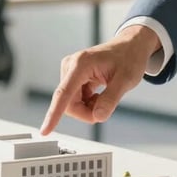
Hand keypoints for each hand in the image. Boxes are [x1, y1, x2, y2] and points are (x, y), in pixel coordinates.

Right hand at [39, 25, 161, 134]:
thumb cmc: (129, 58)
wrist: (131, 46)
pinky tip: (99, 95)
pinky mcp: (74, 77)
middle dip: (86, 112)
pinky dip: (88, 103)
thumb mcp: (126, 80)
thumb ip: (110, 99)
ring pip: (71, 103)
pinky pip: (75, 99)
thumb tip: (97, 117)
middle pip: (68, 103)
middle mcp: (71, 66)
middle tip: (105, 108)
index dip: (53, 114)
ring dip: (88, 107)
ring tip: (104, 96)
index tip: (45, 130)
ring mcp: (71, 71)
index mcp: (81, 64)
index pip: (64, 94)